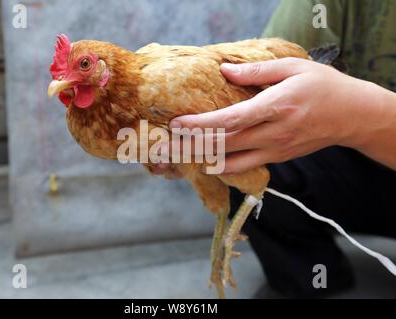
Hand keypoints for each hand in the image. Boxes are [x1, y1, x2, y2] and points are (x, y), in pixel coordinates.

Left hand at [168, 58, 393, 173]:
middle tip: (167, 146)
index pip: (230, 120)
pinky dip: (224, 167)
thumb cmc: (323, 87)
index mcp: (276, 107)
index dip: (202, 125)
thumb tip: (225, 71)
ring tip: (180, 159)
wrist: (351, 115)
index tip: (178, 125)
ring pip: (233, 162)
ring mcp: (276, 150)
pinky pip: (246, 167)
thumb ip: (257, 72)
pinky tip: (207, 163)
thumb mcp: (293, 68)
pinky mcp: (278, 159)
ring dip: (204, 161)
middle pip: (225, 144)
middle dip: (193, 146)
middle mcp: (273, 133)